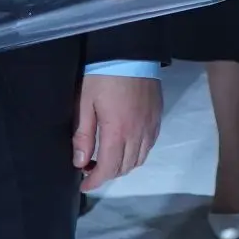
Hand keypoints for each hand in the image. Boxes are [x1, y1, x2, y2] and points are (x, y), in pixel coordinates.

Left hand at [73, 75, 162, 191]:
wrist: (130, 52)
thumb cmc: (102, 76)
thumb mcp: (85, 103)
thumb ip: (83, 135)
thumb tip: (80, 162)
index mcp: (118, 131)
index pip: (108, 168)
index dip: (95, 181)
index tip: (84, 185)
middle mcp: (138, 133)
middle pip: (125, 167)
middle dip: (107, 174)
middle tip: (91, 169)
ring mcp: (151, 126)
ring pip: (139, 159)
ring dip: (123, 165)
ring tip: (107, 159)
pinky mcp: (158, 117)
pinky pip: (149, 145)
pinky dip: (137, 153)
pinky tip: (126, 145)